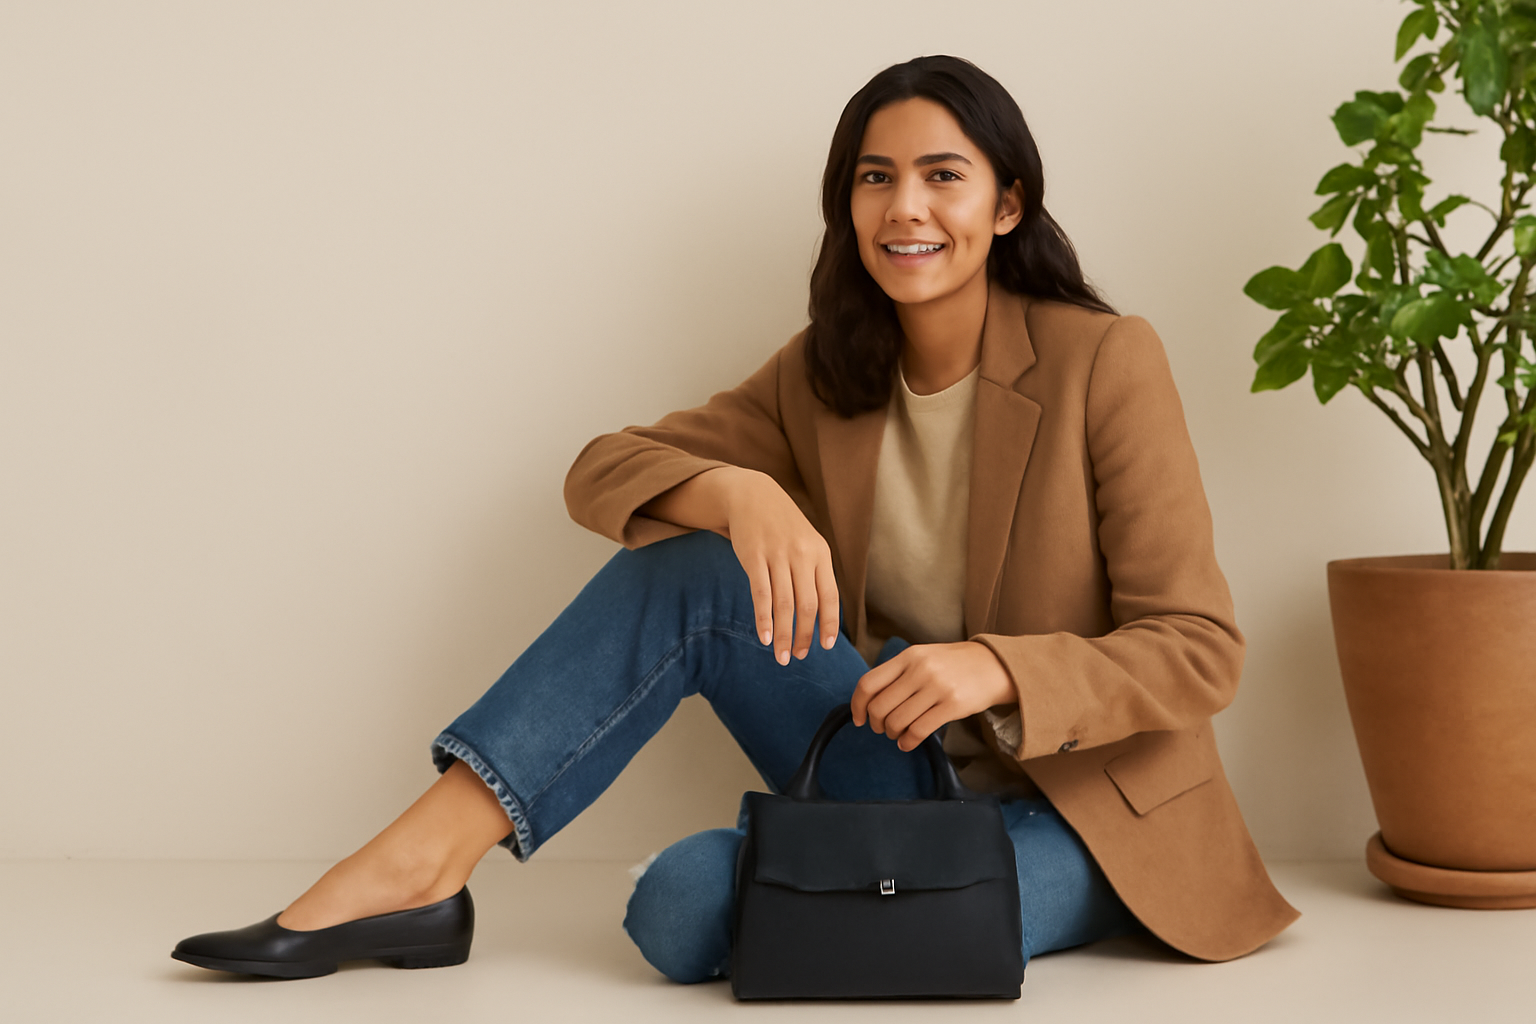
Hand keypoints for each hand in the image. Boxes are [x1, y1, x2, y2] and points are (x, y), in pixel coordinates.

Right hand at [720, 469, 839, 665]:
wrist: (752, 495)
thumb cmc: (782, 526)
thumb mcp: (807, 543)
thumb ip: (815, 573)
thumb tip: (821, 614)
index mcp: (821, 554)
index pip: (830, 596)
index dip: (829, 624)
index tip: (826, 646)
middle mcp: (802, 555)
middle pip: (808, 605)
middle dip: (803, 636)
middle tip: (797, 656)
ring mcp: (778, 555)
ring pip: (784, 604)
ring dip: (783, 634)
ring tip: (780, 656)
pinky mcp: (754, 556)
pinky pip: (762, 594)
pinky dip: (763, 619)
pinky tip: (764, 637)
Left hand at [850, 641, 1016, 750]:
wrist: (994, 665)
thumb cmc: (953, 664)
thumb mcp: (923, 657)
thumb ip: (898, 673)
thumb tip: (869, 701)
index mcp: (908, 656)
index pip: (868, 683)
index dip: (857, 705)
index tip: (859, 718)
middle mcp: (920, 670)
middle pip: (880, 707)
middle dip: (876, 724)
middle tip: (882, 728)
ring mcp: (937, 687)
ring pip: (897, 721)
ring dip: (892, 734)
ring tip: (898, 734)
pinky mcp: (953, 706)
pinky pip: (918, 731)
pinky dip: (907, 742)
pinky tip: (908, 742)